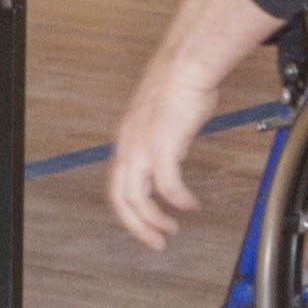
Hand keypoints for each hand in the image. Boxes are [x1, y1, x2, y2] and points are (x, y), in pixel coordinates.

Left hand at [106, 0, 287, 249]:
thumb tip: (173, 155)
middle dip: (137, 227)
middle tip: (156, 243)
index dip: (130, 212)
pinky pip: (168, 186)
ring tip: (171, 230)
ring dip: (154, 221)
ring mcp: (142, 147)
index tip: (147, 225)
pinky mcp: (162, 146)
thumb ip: (163, 141)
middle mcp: (128, 146)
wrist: (187, 64)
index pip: (117, 187)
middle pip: (120, 200)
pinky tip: (190, 204)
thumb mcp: (163, 119)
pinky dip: (178, 200)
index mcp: (126, 140)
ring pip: (137, 198)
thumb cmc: (179, 84)